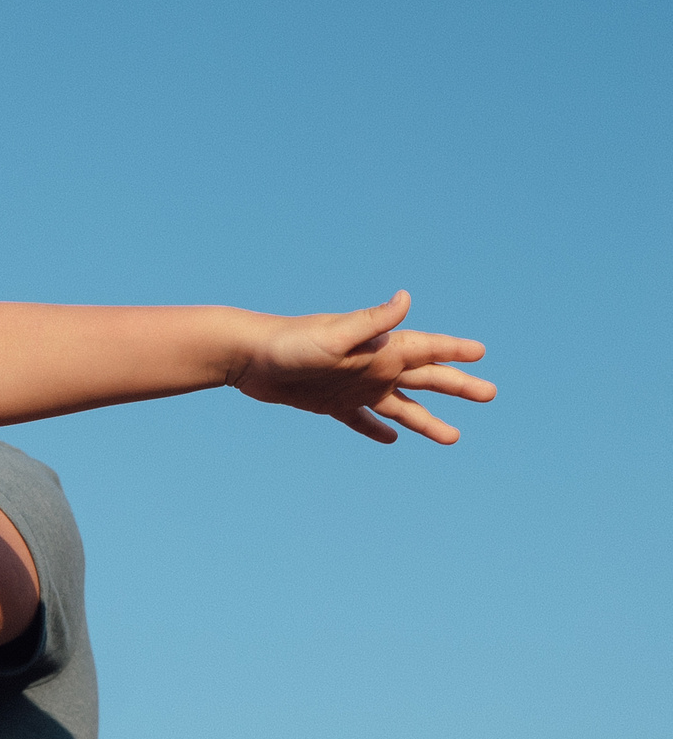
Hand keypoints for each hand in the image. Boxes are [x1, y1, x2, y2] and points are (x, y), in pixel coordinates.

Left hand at [231, 295, 492, 443]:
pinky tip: (392, 440)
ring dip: (427, 419)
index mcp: (380, 349)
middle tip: (490, 393)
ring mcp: (353, 386)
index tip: (482, 352)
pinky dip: (376, 429)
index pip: (428, 348)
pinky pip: (360, 421)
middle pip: (426, 378)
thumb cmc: (291, 342)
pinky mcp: (330, 404)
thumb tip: (406, 298)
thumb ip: (372, 322)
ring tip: (453, 437)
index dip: (455, 350)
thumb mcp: (336, 334)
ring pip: (401, 406)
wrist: (249, 356)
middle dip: (458, 385)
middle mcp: (373, 367)